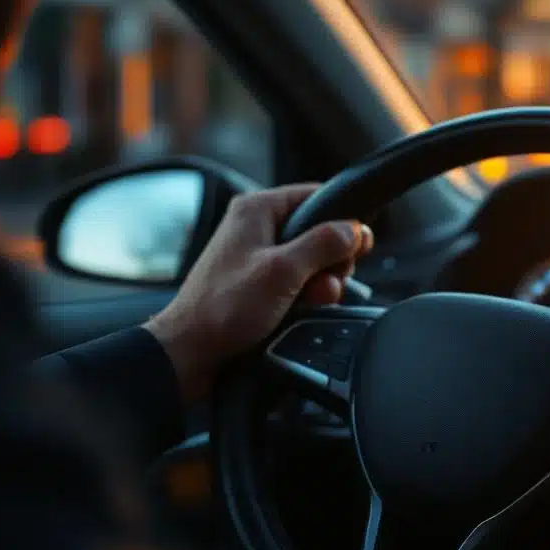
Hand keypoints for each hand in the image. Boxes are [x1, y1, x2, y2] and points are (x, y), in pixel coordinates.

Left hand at [143, 184, 372, 402]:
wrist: (192, 353)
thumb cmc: (222, 309)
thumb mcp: (283, 271)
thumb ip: (323, 245)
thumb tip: (354, 229)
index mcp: (257, 210)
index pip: (316, 196)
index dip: (342, 220)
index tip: (358, 243)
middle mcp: (257, 228)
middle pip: (319, 232)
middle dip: (332, 260)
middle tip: (326, 280)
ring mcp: (258, 256)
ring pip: (312, 260)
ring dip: (321, 283)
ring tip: (310, 300)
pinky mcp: (260, 283)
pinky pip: (298, 281)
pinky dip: (306, 295)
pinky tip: (302, 309)